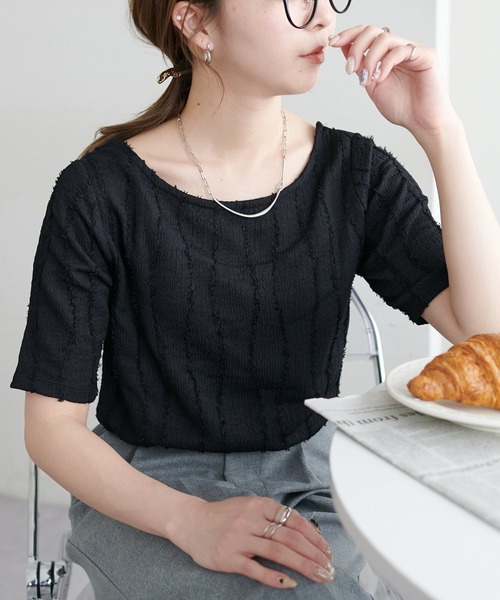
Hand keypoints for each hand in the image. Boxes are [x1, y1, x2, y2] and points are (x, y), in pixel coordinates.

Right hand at [173, 496, 334, 588]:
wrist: (191, 521)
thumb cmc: (224, 516)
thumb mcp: (249, 506)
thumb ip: (272, 515)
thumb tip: (304, 530)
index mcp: (259, 504)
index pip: (294, 520)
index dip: (314, 536)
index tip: (328, 550)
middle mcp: (251, 519)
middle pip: (290, 537)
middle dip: (314, 554)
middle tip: (329, 567)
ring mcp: (240, 538)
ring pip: (278, 552)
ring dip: (303, 565)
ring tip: (319, 575)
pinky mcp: (229, 557)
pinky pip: (256, 569)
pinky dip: (275, 577)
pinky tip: (290, 583)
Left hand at [330, 25, 457, 140]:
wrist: (421, 123)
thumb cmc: (402, 108)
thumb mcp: (372, 86)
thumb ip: (361, 68)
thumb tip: (345, 50)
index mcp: (386, 55)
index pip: (366, 35)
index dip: (349, 36)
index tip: (333, 43)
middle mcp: (399, 48)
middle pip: (372, 31)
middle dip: (355, 47)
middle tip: (350, 68)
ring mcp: (412, 50)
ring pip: (384, 38)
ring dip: (369, 59)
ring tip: (367, 79)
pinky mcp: (425, 55)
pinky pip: (400, 50)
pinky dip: (385, 64)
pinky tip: (380, 78)